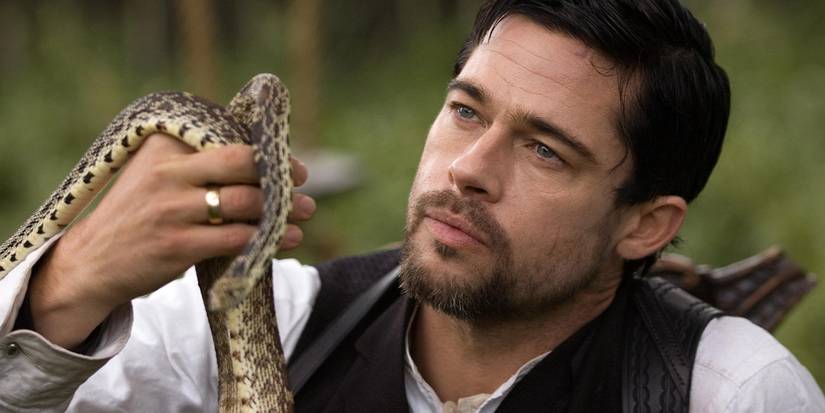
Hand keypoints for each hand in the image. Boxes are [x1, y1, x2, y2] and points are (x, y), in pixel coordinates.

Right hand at [27, 133, 315, 348]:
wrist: (93, 261)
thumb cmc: (138, 214)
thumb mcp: (156, 173)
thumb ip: (199, 160)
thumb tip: (264, 157)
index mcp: (163, 146)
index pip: (227, 137)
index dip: (266, 150)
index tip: (289, 161)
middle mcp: (167, 172)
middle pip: (241, 163)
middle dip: (279, 173)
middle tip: (301, 182)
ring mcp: (171, 209)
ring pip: (244, 202)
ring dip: (282, 209)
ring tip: (305, 212)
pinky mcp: (177, 245)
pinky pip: (236, 238)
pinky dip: (268, 238)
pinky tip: (286, 238)